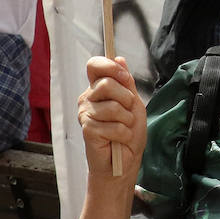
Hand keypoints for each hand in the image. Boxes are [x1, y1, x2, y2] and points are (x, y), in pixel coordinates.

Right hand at [78, 56, 145, 181]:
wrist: (125, 160)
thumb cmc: (129, 131)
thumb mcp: (133, 102)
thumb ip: (126, 82)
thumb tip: (119, 58)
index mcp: (98, 88)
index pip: (94, 65)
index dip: (110, 67)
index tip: (124, 78)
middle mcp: (88, 98)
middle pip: (106, 84)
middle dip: (126, 99)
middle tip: (128, 113)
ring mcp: (85, 114)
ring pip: (112, 106)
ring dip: (127, 119)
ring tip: (124, 128)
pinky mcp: (87, 130)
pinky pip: (113, 125)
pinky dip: (124, 133)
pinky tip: (120, 138)